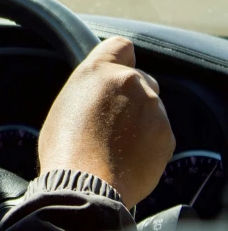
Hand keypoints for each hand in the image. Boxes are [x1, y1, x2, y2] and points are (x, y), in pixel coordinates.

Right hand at [38, 36, 174, 208]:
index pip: (122, 46)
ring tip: (117, 147)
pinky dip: (148, 144)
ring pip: (151, 109)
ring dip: (140, 122)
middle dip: (130, 97)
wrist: (84, 185)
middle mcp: (131, 82)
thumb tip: (100, 95)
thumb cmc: (65, 148)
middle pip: (141, 80)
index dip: (120, 60)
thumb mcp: (66, 104)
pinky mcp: (166, 136)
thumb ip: (91, 89)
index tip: (116, 74)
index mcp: (100, 70)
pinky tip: (128, 159)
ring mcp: (152, 109)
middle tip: (111, 121)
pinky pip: (159, 134)